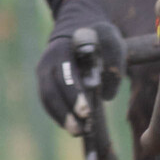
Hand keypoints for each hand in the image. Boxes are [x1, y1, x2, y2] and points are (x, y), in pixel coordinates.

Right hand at [35, 2, 124, 127]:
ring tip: (77, 132)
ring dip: (61, 117)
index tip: (87, 112)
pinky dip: (59, 114)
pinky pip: (49, 100)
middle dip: (65, 112)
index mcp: (64, 47)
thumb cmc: (99, 36)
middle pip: (51, 89)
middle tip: (80, 130)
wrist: (78, 26)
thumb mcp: (112, 41)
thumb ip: (114, 63)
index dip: (75, 94)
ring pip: (47, 97)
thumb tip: (106, 96)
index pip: (66, 73)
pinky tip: (71, 125)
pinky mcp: (46, 81)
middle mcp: (49, 59)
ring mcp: (44, 70)